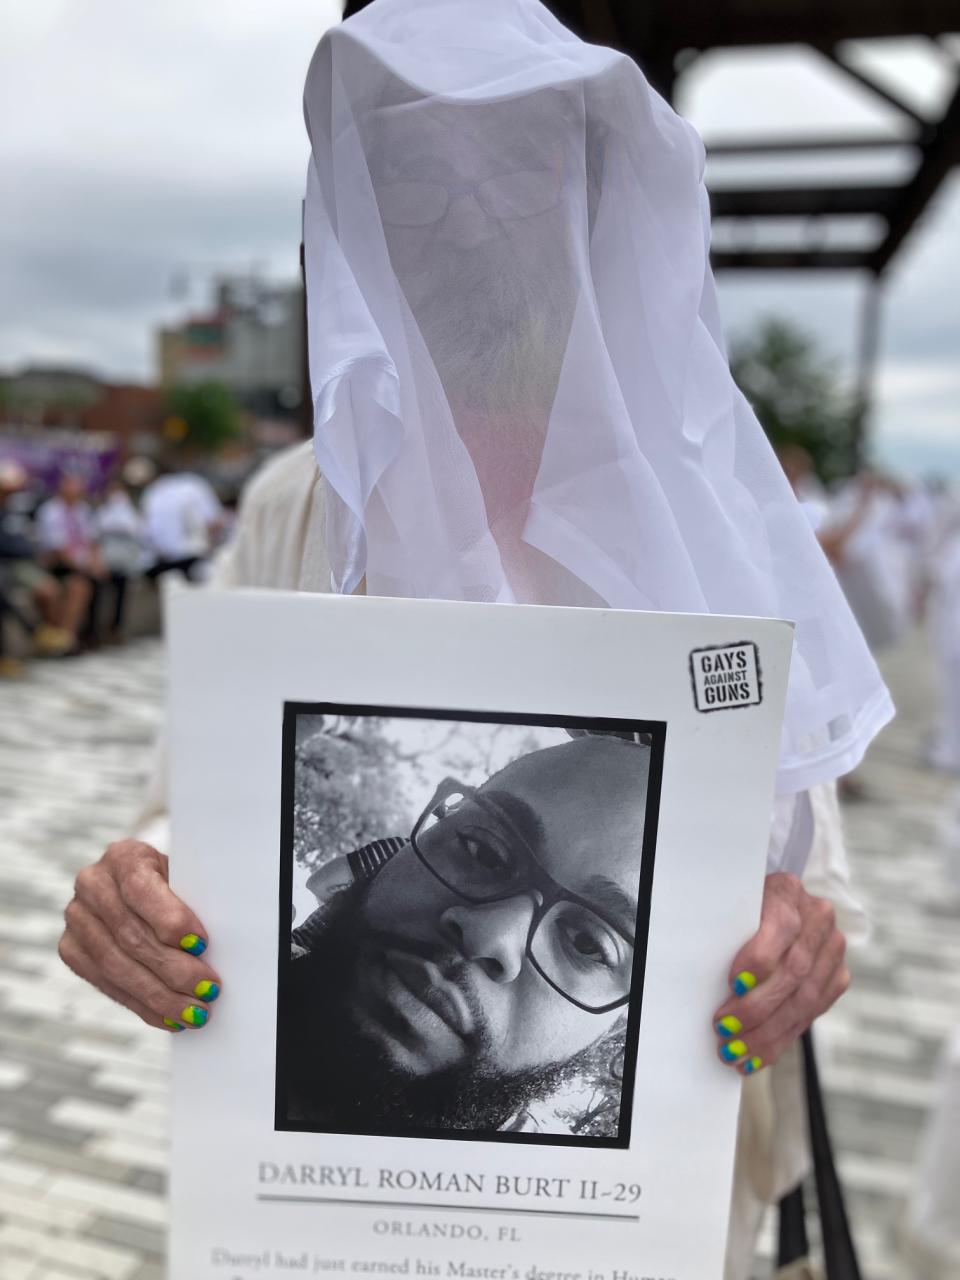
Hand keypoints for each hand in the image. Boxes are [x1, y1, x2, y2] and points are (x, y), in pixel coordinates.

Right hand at [59, 841, 220, 1031]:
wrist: (139, 887)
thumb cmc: (173, 883)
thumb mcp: (185, 877)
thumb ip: (193, 900)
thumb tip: (208, 946)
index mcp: (123, 857)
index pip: (141, 889)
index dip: (170, 919)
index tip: (201, 944)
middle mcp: (92, 884)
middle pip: (131, 935)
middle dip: (173, 968)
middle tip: (208, 989)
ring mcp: (77, 918)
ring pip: (117, 966)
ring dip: (160, 995)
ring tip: (194, 1012)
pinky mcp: (72, 950)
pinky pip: (107, 986)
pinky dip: (143, 1005)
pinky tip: (169, 1017)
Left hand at [712, 872, 848, 1073]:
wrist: (783, 906)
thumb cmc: (746, 911)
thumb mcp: (736, 908)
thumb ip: (730, 931)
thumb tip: (707, 976)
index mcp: (788, 891)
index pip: (782, 927)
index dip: (759, 959)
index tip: (734, 985)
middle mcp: (818, 918)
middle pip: (793, 971)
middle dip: (757, 1008)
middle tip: (724, 1029)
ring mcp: (833, 949)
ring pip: (805, 999)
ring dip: (768, 1033)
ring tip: (736, 1052)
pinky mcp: (838, 976)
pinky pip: (812, 1014)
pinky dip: (782, 1039)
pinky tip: (757, 1056)